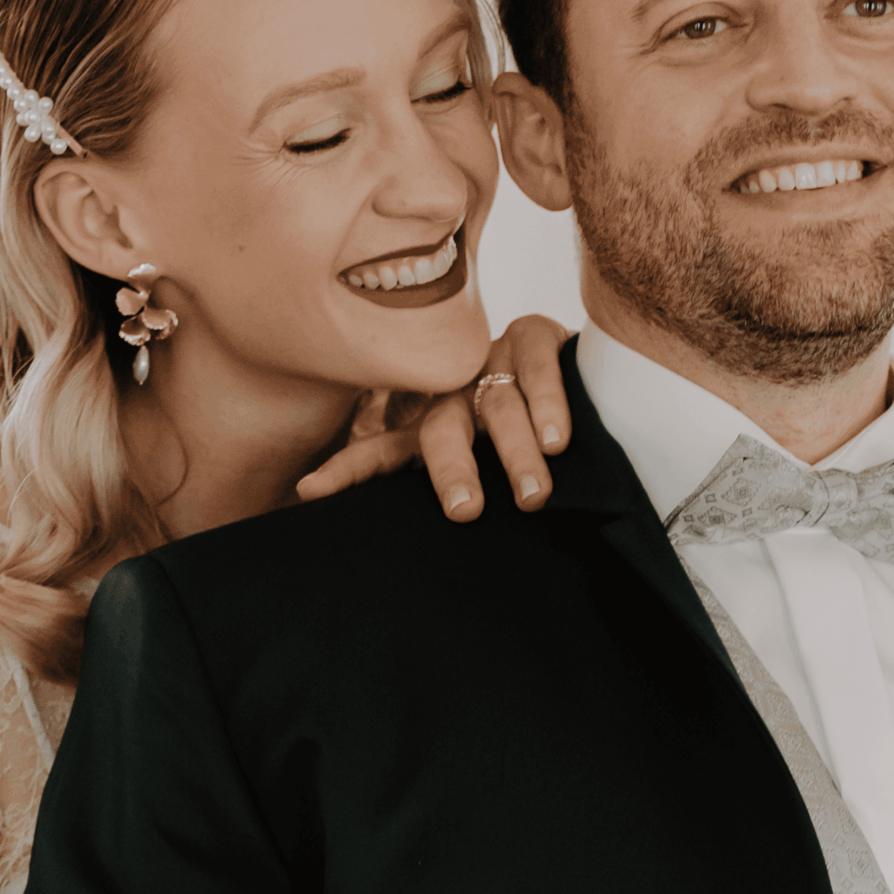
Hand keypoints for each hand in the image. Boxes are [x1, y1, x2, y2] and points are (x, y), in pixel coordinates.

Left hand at [295, 316, 572, 519]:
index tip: (309, 492)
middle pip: (440, 432)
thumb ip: (462, 496)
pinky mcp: (532, 338)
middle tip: (464, 512)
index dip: (347, 471)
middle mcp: (453, 394)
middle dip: (451, 471)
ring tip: (533, 497)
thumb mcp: (488, 467)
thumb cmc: (528, 439)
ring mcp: (491, 362)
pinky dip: (547, 406)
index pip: (382, 452)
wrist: (584, 370)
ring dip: (516, 454)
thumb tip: (442, 556)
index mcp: (431, 428)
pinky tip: (557, 441)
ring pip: (497, 408)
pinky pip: (537, 371)